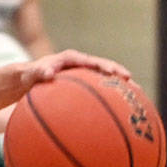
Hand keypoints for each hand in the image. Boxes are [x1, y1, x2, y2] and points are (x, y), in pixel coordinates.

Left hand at [20, 49, 134, 90]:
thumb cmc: (29, 76)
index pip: (91, 61)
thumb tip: (48, 74)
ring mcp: (84, 73)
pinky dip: (110, 95)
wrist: (28, 78)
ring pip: (106, 78)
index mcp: (71, 59)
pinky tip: (122, 107)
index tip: (113, 73)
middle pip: (104, 67)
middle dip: (118, 73)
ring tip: (137, 94)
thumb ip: (39, 72)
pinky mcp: (85, 83)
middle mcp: (81, 64)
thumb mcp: (31, 73)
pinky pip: (100, 88)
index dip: (103, 66)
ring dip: (120, 85)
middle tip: (130, 80)